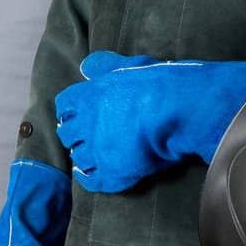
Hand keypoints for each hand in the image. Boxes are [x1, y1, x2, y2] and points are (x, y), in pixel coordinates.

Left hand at [53, 51, 245, 192]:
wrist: (180, 110)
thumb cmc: (161, 83)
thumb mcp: (131, 64)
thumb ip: (107, 65)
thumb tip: (87, 66)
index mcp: (88, 95)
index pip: (65, 105)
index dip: (72, 112)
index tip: (77, 115)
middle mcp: (87, 123)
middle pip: (67, 133)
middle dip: (75, 135)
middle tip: (86, 137)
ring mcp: (98, 149)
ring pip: (79, 156)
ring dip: (85, 156)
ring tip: (96, 155)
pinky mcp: (113, 172)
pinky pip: (92, 181)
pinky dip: (89, 179)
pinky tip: (93, 175)